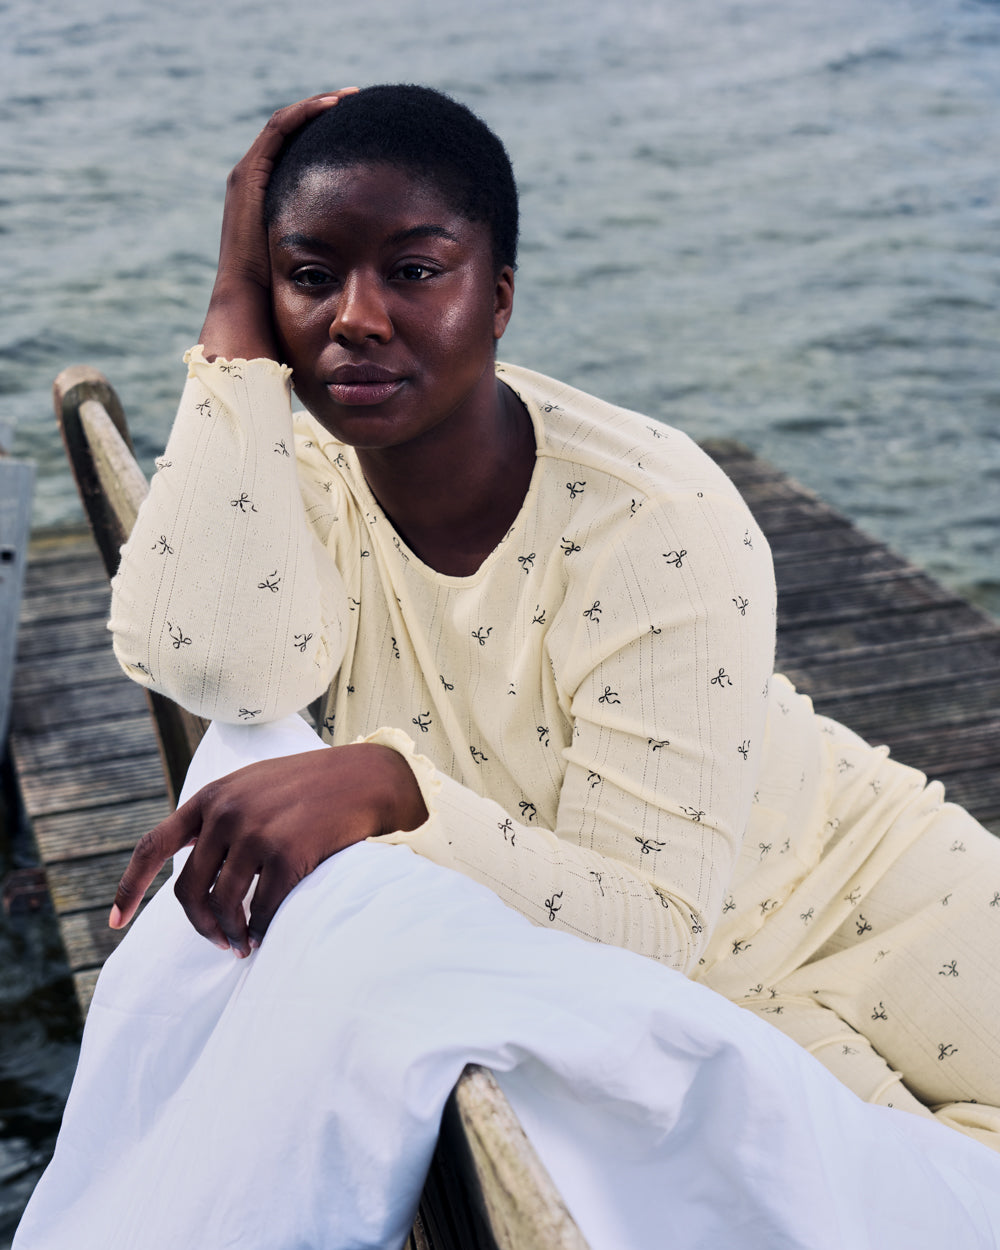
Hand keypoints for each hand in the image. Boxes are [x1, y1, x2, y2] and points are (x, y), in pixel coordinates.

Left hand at [109, 741, 425, 956]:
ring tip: (243, 944)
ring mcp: (255, 833)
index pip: (152, 847)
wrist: (363, 778)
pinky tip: (265, 934)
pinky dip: (260, 930)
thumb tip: (192, 864)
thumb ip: (218, 815)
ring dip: (232, 934)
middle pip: (188, 891)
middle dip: (200, 926)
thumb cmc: (309, 786)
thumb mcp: (251, 785)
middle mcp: (226, 813)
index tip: (115, 923)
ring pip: (223, 906)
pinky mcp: (287, 854)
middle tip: (218, 941)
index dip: (128, 889)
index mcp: (210, 797)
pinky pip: (260, 911)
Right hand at [200, 88, 358, 362]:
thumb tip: (392, 276)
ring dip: (323, 108)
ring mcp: (250, 179)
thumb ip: (349, 264)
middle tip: (368, 107)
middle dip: (333, 120)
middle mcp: (261, 189)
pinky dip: (308, 112)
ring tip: (358, 98)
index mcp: (277, 208)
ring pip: (290, 126)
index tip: (376, 139)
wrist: (252, 313)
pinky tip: (338, 103)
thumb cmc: (289, 307)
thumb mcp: (326, 275)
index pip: (310, 163)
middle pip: (300, 139)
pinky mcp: (248, 176)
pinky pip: (281, 129)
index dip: (340, 146)